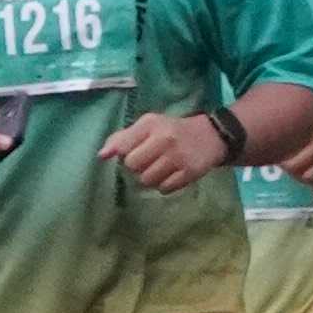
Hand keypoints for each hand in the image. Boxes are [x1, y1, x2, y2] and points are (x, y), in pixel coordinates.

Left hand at [103, 108, 232, 194]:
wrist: (211, 136)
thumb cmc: (172, 130)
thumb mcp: (148, 126)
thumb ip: (122, 138)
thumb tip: (101, 155)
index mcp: (151, 124)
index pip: (123, 147)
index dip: (125, 154)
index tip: (134, 152)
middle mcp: (164, 139)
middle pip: (133, 166)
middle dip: (137, 167)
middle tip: (148, 161)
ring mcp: (178, 157)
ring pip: (147, 180)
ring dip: (150, 178)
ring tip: (160, 168)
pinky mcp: (189, 172)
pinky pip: (164, 188)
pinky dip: (164, 185)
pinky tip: (171, 175)